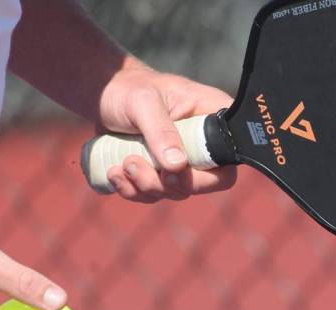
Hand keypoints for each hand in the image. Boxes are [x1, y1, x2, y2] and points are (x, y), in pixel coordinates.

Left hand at [98, 61, 237, 202]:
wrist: (103, 96)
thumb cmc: (128, 89)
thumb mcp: (143, 102)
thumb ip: (161, 131)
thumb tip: (178, 165)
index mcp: (213, 117)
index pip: (232, 155)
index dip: (211, 173)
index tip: (177, 166)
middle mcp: (204, 142)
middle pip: (207, 182)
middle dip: (170, 184)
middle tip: (136, 164)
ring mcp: (183, 160)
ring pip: (177, 192)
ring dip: (146, 186)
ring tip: (121, 164)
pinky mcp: (161, 172)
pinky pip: (155, 195)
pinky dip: (132, 191)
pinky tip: (114, 173)